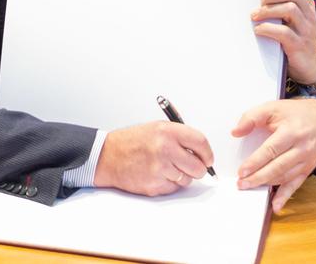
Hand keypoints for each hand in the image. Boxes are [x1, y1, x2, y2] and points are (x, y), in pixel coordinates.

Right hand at [93, 121, 213, 195]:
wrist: (108, 156)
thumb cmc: (132, 142)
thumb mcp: (156, 128)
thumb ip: (179, 137)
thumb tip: (202, 151)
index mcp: (167, 131)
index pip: (200, 142)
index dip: (207, 153)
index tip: (207, 158)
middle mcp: (165, 148)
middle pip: (198, 167)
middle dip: (197, 169)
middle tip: (189, 166)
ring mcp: (160, 168)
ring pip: (187, 180)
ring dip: (181, 176)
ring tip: (166, 167)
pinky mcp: (155, 184)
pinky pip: (174, 188)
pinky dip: (169, 183)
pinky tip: (157, 174)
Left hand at [233, 98, 315, 211]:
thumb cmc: (295, 113)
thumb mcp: (273, 107)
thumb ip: (252, 117)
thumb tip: (236, 131)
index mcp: (291, 132)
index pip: (271, 150)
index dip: (255, 162)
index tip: (242, 171)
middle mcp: (301, 148)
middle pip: (277, 167)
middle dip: (258, 177)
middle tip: (241, 184)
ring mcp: (306, 161)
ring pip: (285, 177)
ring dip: (267, 185)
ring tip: (250, 188)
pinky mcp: (308, 169)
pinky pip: (296, 184)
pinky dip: (285, 196)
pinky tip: (275, 206)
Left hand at [252, 0, 315, 82]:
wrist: (311, 67)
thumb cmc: (296, 38)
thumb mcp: (293, 20)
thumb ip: (281, 6)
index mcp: (307, 6)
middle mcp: (309, 15)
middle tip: (260, 3)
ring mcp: (306, 30)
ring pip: (290, 9)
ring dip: (268, 10)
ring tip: (256, 16)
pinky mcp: (298, 46)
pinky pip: (284, 32)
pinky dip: (267, 29)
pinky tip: (259, 30)